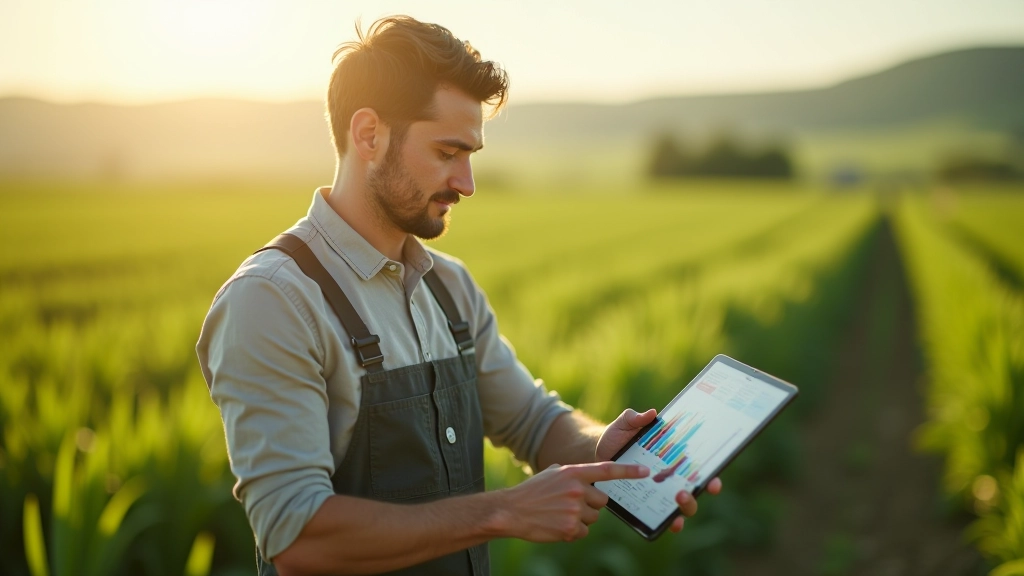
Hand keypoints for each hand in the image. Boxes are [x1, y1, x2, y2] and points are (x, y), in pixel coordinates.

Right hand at [502, 461, 649, 541]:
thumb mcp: (553, 473)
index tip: (646, 471)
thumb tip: (590, 480)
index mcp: (574, 472)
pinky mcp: (571, 528)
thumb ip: (573, 474)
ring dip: (581, 518)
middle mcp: (577, 489)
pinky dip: (573, 531)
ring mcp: (574, 510)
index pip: (607, 470)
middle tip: (570, 504)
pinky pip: (584, 531)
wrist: (511, 510)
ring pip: (593, 518)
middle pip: (602, 501)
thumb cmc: (532, 491)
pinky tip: (557, 525)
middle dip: (590, 504)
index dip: (628, 471)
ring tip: (559, 514)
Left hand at [596, 408, 722, 533]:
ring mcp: (659, 493)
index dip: (711, 476)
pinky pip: (659, 517)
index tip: (713, 478)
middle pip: (694, 491)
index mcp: (673, 458)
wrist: (598, 452)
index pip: (698, 469)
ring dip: (685, 507)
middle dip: (696, 494)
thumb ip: (635, 418)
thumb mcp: (625, 424)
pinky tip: (665, 522)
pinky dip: (665, 522)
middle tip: (685, 490)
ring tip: (677, 499)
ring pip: (681, 508)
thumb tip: (651, 413)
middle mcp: (671, 478)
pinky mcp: (645, 504)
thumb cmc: (617, 436)